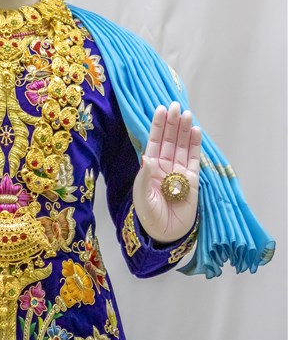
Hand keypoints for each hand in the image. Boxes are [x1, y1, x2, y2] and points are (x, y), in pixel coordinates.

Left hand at [132, 102, 200, 242]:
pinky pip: (193, 159)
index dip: (157, 126)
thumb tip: (146, 157)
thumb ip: (144, 178)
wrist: (166, 234)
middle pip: (169, 140)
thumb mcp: (143, 198)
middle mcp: (164, 166)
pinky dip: (195, 145)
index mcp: (150, 168)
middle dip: (172, 123)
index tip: (160, 109)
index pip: (153, 142)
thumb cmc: (150, 217)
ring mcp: (179, 171)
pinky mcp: (192, 180)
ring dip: (184, 130)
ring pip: (181, 146)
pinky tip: (195, 131)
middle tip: (175, 105)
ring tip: (186, 114)